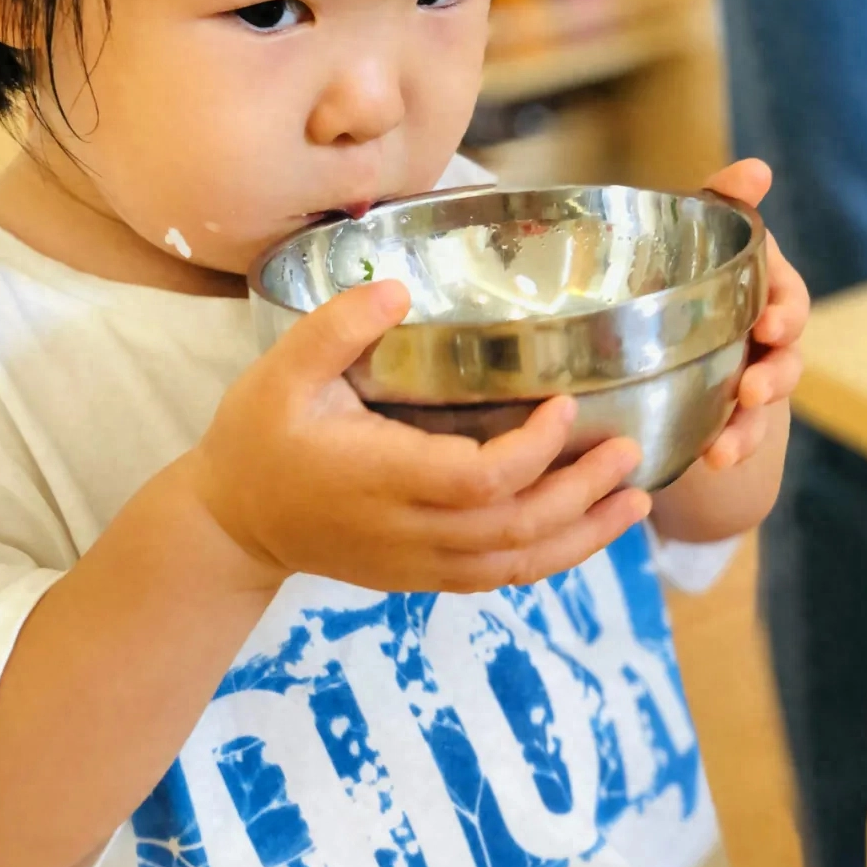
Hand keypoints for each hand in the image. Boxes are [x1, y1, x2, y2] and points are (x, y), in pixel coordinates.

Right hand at [187, 281, 651, 594]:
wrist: (232, 525)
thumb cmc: (258, 441)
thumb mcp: (279, 375)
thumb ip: (336, 329)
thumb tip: (398, 288)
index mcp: (381, 478)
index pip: (479, 479)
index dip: (532, 450)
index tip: (566, 404)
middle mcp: (409, 531)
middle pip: (515, 528)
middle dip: (580, 492)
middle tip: (629, 450)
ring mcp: (418, 563)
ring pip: (516, 565)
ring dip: (581, 536)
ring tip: (634, 501)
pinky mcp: (420, 576)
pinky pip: (498, 577)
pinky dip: (549, 559)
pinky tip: (584, 532)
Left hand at [700, 159, 809, 470]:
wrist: (666, 342)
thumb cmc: (684, 272)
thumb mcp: (692, 235)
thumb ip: (723, 202)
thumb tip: (757, 169)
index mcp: (759, 291)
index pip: (787, 297)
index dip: (785, 311)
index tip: (771, 324)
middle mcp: (764, 337)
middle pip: (786, 357)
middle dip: (775, 372)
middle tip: (755, 385)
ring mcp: (752, 377)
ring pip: (763, 404)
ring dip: (750, 423)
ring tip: (726, 445)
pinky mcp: (731, 414)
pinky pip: (739, 436)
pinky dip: (730, 449)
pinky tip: (712, 459)